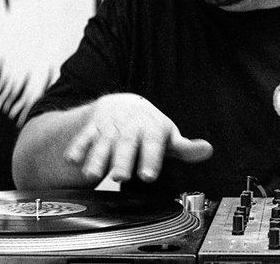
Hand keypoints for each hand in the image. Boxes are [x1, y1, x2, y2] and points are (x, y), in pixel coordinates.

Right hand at [64, 93, 212, 183]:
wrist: (122, 103)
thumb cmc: (149, 127)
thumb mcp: (168, 136)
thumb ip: (185, 147)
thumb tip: (207, 150)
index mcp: (152, 128)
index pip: (153, 144)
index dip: (151, 159)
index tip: (148, 175)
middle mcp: (130, 126)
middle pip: (126, 144)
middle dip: (122, 160)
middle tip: (120, 176)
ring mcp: (110, 126)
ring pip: (102, 142)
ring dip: (96, 157)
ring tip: (93, 175)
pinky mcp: (92, 127)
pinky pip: (83, 137)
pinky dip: (76, 148)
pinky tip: (72, 160)